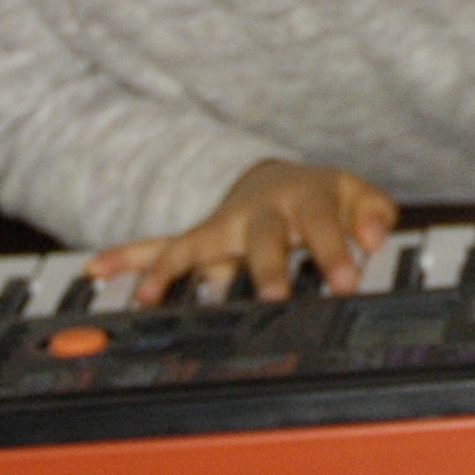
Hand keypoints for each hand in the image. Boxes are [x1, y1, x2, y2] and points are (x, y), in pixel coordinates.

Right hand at [88, 159, 397, 305]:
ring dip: (175, 268)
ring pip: (198, 243)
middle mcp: (260, 211)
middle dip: (267, 265)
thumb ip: (372, 211)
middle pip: (263, 237)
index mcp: (305, 198)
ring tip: (149, 293)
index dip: (336, 251)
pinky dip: (130, 257)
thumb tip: (376, 234)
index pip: (324, 225)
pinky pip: (159, 248)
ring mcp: (224, 225)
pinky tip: (98, 269)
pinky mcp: (199, 238)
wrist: (279, 179)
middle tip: (274, 295)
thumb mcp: (356, 195)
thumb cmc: (322, 197)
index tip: (348, 281)